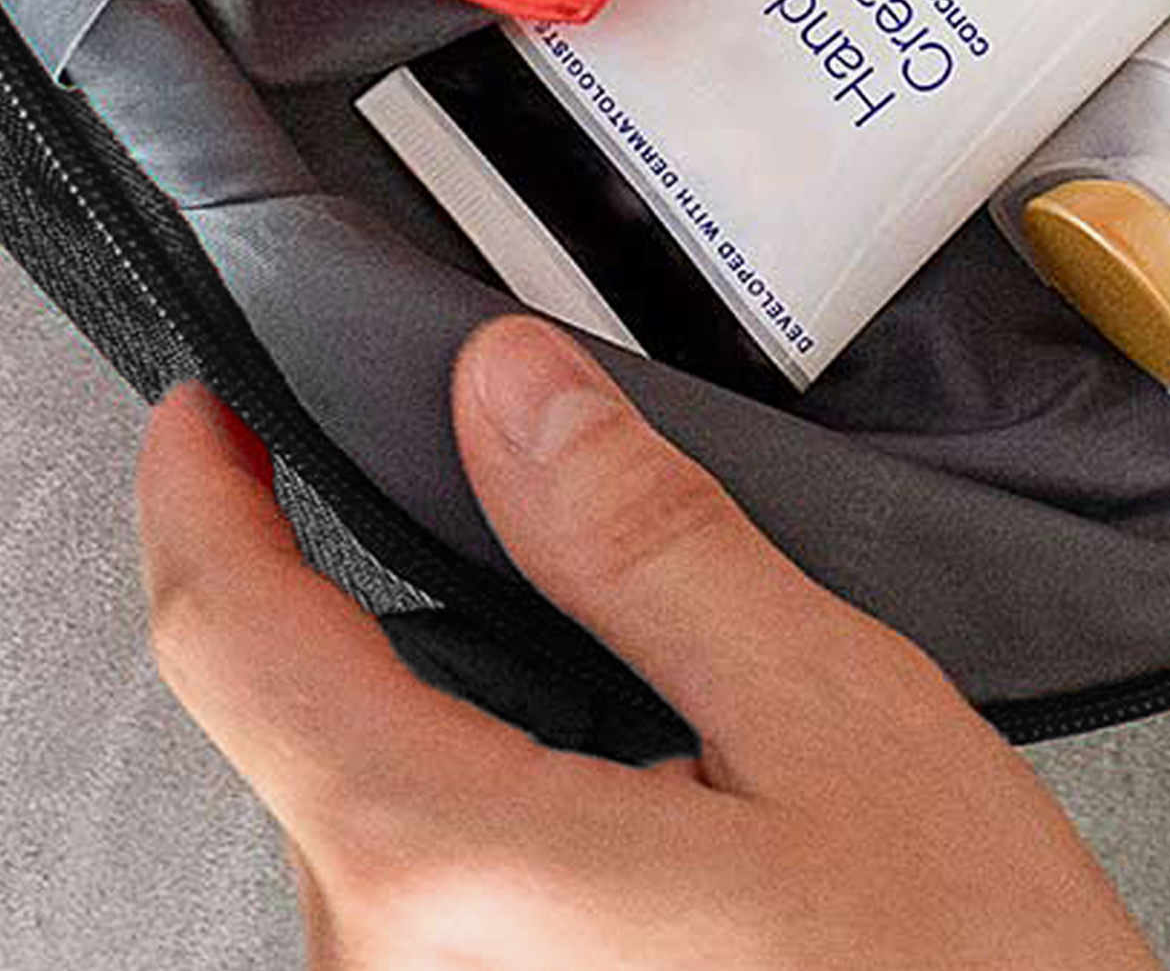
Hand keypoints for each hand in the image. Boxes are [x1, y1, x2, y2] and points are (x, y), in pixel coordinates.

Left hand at [135, 320, 1157, 970]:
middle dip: (389, 602)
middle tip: (517, 513)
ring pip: (376, 821)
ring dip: (454, 723)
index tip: (208, 418)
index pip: (239, 647)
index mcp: (457, 877)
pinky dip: (488, 815)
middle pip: (315, 731)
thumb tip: (510, 396)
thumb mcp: (830, 715)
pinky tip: (627, 805)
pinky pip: (428, 908)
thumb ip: (644, 541)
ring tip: (632, 699)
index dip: (204, 499)